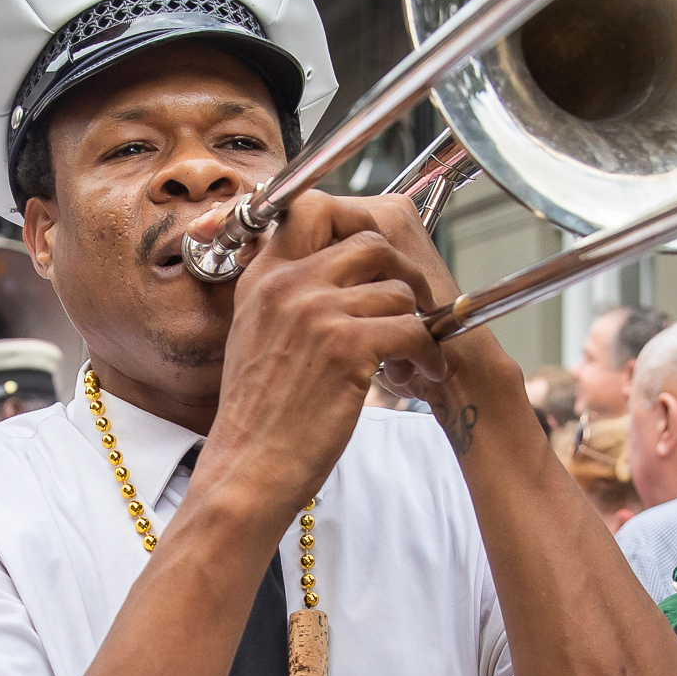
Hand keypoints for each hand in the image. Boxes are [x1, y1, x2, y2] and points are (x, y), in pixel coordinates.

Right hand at [201, 192, 442, 518]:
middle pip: (369, 242)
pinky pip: (412, 328)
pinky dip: (427, 354)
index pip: (312, 207)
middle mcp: (287, 283)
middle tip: (409, 308)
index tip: (374, 261)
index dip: (354, 225)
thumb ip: (285, 295)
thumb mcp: (255, 335)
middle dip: (400, 274)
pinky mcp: (345, 346)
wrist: (249, 467)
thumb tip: (331, 269)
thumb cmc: (260, 415)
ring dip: (415, 324)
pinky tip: (420, 375)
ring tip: (410, 356)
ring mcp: (315, 311)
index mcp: (263, 276)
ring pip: (397, 290)